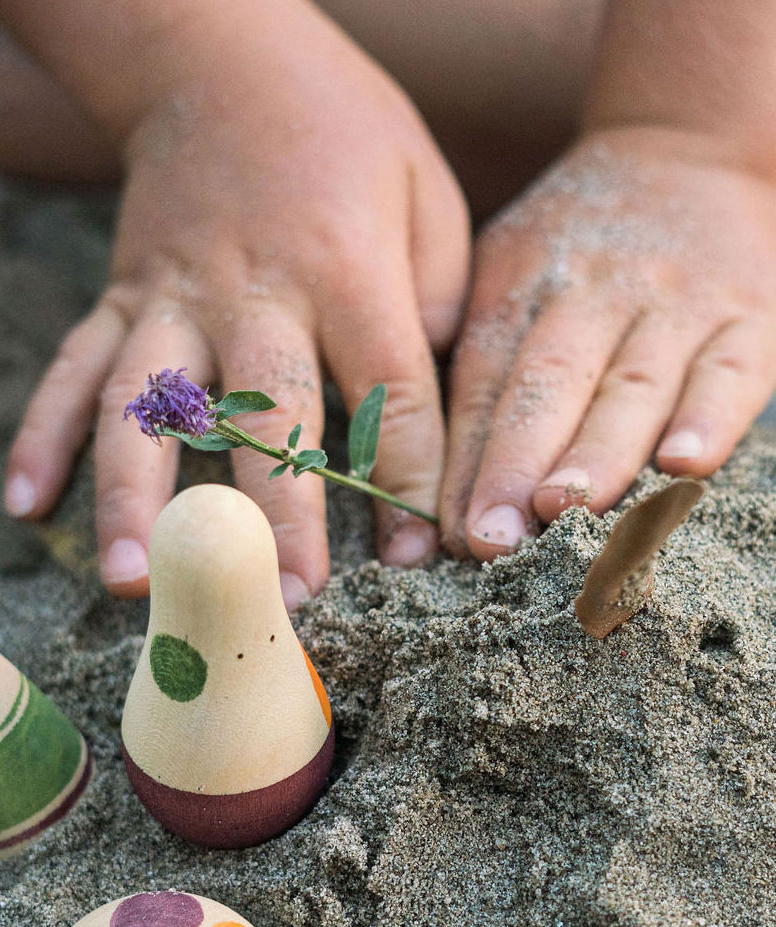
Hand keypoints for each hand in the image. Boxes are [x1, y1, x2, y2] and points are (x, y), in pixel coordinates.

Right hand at [3, 6, 468, 604]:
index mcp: (344, 268)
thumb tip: (421, 418)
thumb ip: (435, 303)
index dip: (407, 481)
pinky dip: (41, 437)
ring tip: (133, 586)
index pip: (386, 395)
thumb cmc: (343, 131)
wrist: (217, 56)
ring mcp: (170, 297)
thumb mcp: (426, 191)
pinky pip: (71, 370)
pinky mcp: (118, 298)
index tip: (413, 559)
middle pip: (264, 419)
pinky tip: (22, 507)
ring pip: (145, 407)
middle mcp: (250, 291)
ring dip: (134, 500)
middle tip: (284, 606)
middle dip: (277, 518)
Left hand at [440, 125, 775, 559]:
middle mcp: (590, 293)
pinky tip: (682, 465)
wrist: (684, 151)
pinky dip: (708, 418)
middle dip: (517, 465)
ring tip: (566, 510)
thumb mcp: (500, 275)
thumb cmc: (566, 249)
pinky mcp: (745, 318)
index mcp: (517, 287)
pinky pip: (729, 371)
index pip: (485, 384)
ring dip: (598, 454)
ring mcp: (671, 304)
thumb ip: (470, 365)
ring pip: (633, 387)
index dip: (467, 461)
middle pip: (550, 385)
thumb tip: (420, 476)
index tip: (452, 533)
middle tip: (494, 537)